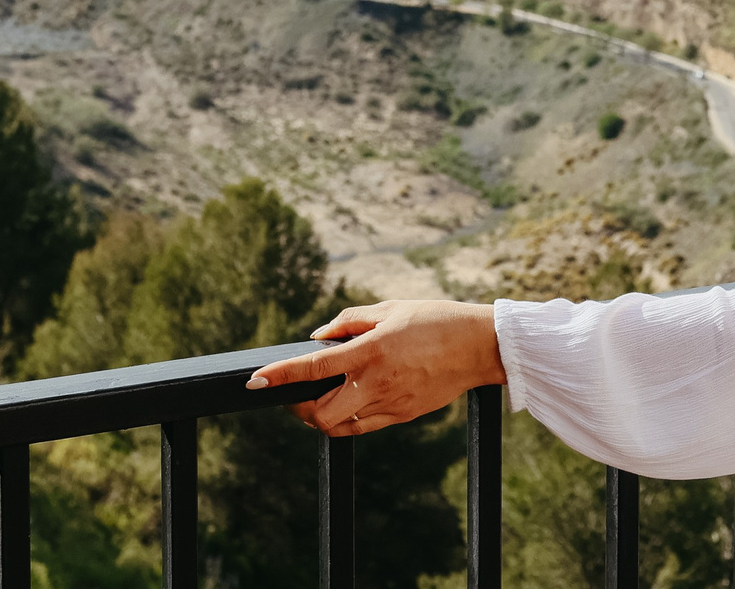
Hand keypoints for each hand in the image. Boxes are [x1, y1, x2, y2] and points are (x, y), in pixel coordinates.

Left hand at [246, 300, 505, 435]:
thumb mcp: (391, 308)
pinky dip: (348, 418)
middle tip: (293, 394)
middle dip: (298, 409)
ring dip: (322, 416)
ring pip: (341, 426)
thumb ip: (349, 321)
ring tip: (319, 397)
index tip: (255, 380)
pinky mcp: (403, 416)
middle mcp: (377, 383)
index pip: (314, 368)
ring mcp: (391, 404)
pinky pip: (365, 426)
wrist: (479, 346)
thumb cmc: (436, 319)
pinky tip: (349, 400)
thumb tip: (318, 338)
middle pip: (321, 415)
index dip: (280, 375)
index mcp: (370, 351)